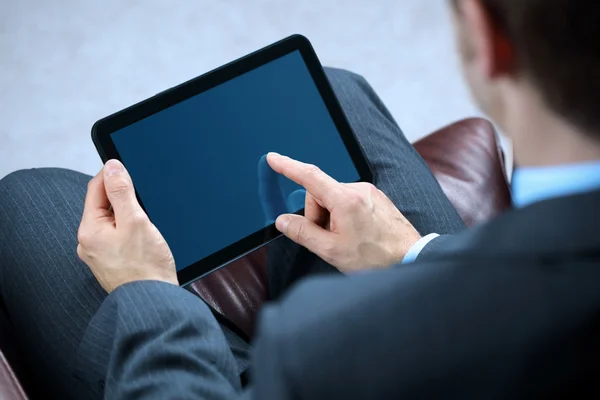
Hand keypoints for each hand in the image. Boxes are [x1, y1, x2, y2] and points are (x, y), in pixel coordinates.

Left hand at [77, 160, 177, 292]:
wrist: (153, 302)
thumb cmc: (146, 268)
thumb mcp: (136, 221)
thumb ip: (122, 192)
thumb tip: (112, 166)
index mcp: (89, 230)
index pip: (96, 189)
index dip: (113, 174)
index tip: (129, 167)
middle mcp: (89, 243)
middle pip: (104, 205)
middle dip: (124, 197)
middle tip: (144, 198)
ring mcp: (99, 254)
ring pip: (113, 221)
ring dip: (129, 215)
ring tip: (147, 221)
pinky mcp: (112, 262)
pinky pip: (118, 237)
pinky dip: (130, 230)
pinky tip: (145, 237)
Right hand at [266, 153, 421, 272]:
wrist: (411, 259)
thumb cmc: (376, 258)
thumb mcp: (331, 250)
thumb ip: (303, 233)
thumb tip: (283, 221)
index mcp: (345, 199)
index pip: (309, 176)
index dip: (288, 166)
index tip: (273, 158)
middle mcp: (358, 189)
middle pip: (320, 194)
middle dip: (317, 216)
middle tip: (328, 239)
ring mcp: (369, 192)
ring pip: (334, 199)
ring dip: (331, 218)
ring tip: (346, 240)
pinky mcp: (376, 198)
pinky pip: (349, 201)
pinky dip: (344, 216)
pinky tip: (356, 235)